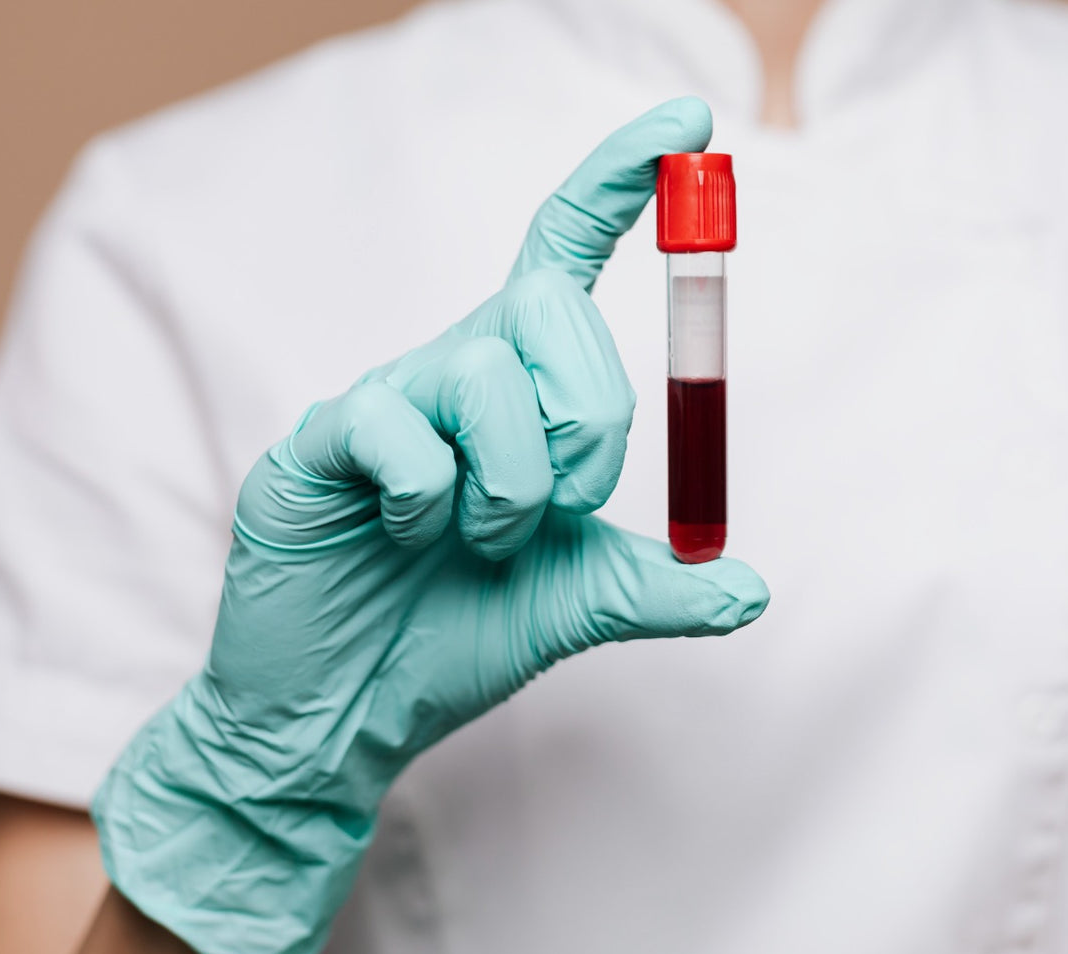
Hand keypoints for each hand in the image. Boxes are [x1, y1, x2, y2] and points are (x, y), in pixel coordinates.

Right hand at [91, 96, 769, 953]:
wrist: (343, 713)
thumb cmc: (448, 639)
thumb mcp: (571, 608)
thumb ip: (653, 587)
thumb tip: (748, 586)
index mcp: (517, 391)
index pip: (564, 254)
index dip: (621, 185)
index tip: (687, 125)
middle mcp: (452, 372)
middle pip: (551, 306)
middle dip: (591, 420)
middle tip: (560, 508)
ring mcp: (383, 401)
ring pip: (487, 375)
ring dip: (513, 488)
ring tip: (475, 544)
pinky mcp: (319, 443)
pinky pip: (400, 434)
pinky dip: (429, 506)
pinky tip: (399, 539)